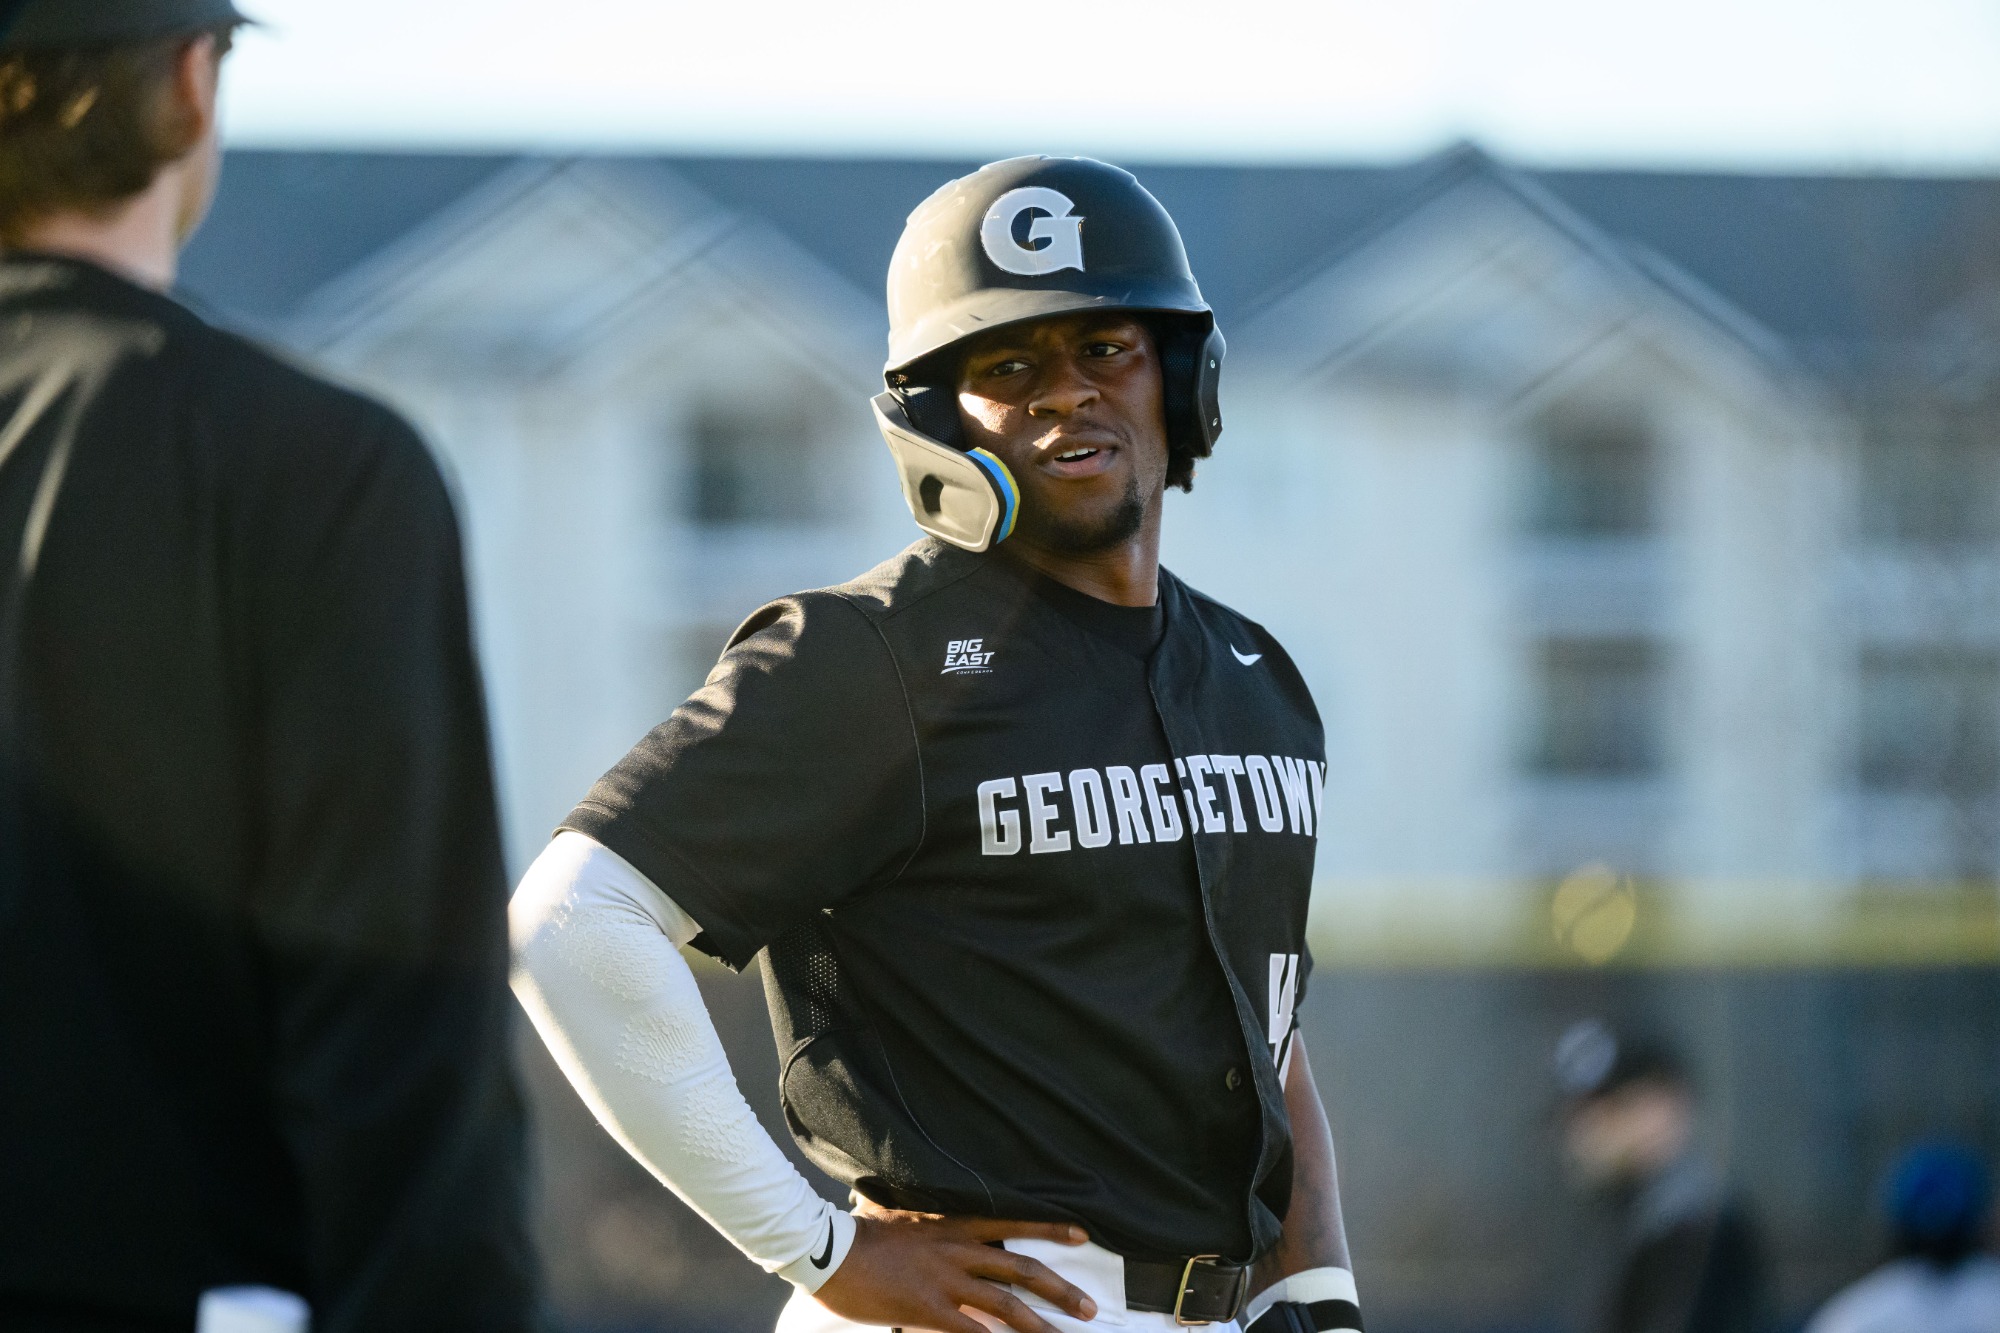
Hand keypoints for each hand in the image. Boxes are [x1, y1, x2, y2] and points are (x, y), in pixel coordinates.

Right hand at [812, 1206, 1098, 1332]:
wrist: (828, 1248)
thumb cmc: (860, 1230)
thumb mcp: (901, 1210)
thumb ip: (926, 1215)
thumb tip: (933, 1212)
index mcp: (953, 1223)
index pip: (1013, 1223)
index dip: (1050, 1231)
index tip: (1082, 1236)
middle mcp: (958, 1250)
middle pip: (1021, 1269)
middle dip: (1060, 1290)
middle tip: (1089, 1308)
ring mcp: (945, 1281)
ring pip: (1007, 1305)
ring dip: (1041, 1325)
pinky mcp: (928, 1309)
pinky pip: (973, 1332)